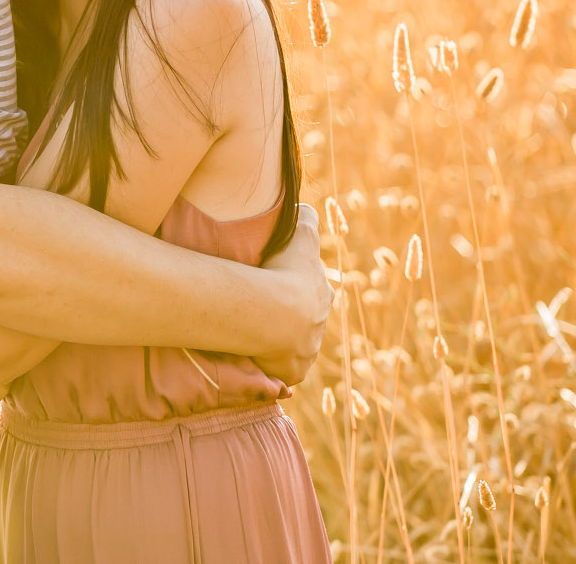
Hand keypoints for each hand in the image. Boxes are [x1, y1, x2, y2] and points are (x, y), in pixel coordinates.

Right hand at [250, 202, 332, 386]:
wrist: (277, 314)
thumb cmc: (286, 272)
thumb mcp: (300, 235)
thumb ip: (306, 217)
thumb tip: (305, 205)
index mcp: (322, 294)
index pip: (313, 290)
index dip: (297, 287)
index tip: (279, 284)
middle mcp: (319, 324)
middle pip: (306, 320)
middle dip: (290, 317)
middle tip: (263, 311)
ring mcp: (307, 350)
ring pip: (294, 345)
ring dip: (278, 342)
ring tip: (254, 336)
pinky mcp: (293, 370)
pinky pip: (281, 368)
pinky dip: (271, 364)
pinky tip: (254, 358)